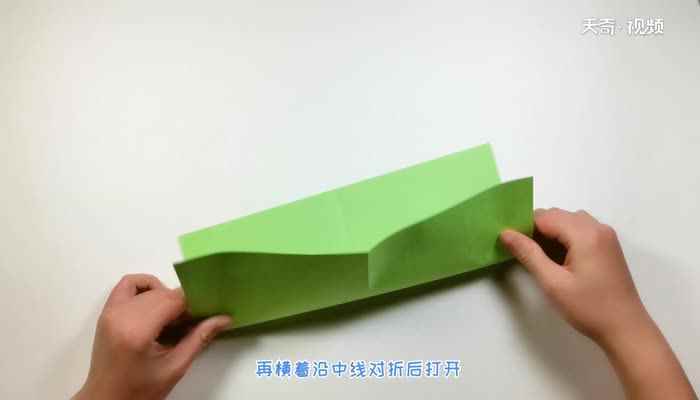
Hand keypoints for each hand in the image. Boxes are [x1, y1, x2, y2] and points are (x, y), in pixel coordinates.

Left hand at [73, 274, 231, 399]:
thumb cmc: (139, 391)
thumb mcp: (174, 368)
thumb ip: (199, 339)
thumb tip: (224, 318)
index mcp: (137, 331)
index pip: (173, 300)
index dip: (194, 302)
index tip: (207, 311)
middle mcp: (121, 316)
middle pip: (162, 293)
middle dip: (181, 302)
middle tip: (193, 320)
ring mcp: (110, 312)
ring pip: (147, 286)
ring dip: (164, 294)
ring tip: (172, 315)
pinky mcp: (106, 313)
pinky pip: (128, 285)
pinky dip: (145, 288)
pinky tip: (155, 305)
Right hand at [500, 208, 695, 399]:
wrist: (626, 328)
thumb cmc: (588, 308)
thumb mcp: (552, 283)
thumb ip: (528, 254)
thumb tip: (506, 233)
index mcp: (585, 234)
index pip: (545, 217)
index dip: (524, 226)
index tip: (509, 243)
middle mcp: (598, 228)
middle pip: (558, 215)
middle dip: (537, 229)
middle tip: (522, 253)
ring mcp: (606, 236)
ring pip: (569, 221)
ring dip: (551, 233)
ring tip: (540, 257)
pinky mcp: (609, 246)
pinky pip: (581, 230)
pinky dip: (565, 237)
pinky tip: (559, 259)